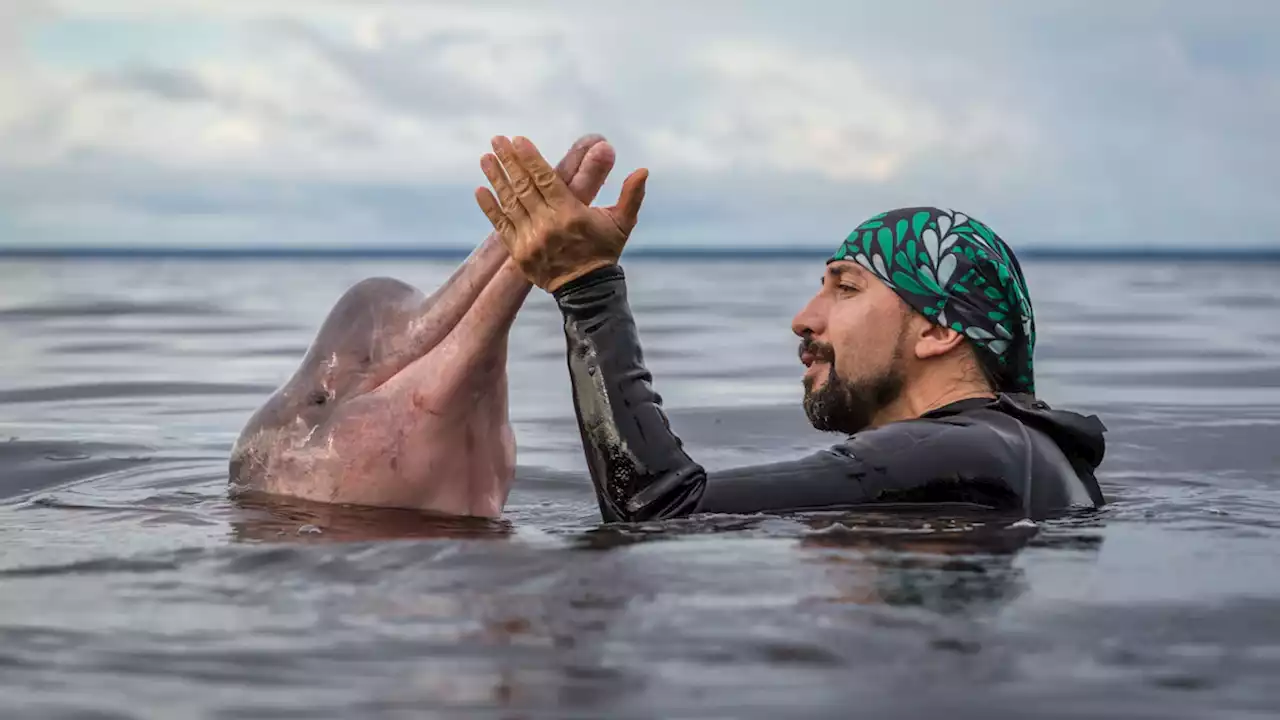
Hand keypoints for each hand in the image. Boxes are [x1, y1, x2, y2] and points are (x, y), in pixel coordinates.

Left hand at [475, 135, 648, 291]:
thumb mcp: (622, 223)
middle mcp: (547, 225)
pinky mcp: (519, 253)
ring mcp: (531, 240)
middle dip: (509, 161)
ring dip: (496, 179)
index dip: (530, 158)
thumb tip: (644, 170)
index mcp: (571, 214)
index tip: (517, 139)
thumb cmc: (605, 251)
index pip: (545, 179)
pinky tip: (481, 190)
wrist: (587, 290)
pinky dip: (491, 208)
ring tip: (486, 158)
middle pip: (524, 186)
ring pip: (510, 203)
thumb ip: (631, 195)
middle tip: (497, 140)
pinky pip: (501, 226)